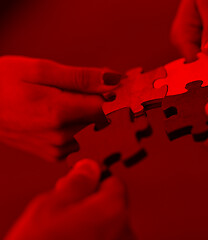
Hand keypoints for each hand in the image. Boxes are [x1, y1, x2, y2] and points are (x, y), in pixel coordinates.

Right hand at [0, 56, 120, 161]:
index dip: (118, 95)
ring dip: (84, 113)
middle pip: (100, 118)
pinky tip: (57, 116)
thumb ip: (82, 77)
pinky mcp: (53, 155)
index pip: (108, 108)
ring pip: (90, 128)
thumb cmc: (3, 81)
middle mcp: (61, 136)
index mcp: (59, 113)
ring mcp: (57, 149)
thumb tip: (115, 80)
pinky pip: (79, 139)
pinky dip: (75, 126)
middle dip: (98, 101)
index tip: (124, 85)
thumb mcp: (41, 70)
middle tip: (78, 88)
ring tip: (60, 100)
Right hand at [5, 159, 134, 239]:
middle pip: (113, 204)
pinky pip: (109, 238)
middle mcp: (126, 229)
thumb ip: (76, 183)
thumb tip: (89, 168)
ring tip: (67, 233)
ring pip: (110, 224)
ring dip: (94, 223)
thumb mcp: (50, 205)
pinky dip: (97, 237)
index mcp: (113, 208)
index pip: (114, 182)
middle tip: (66, 213)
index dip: (94, 182)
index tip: (80, 186)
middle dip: (92, 204)